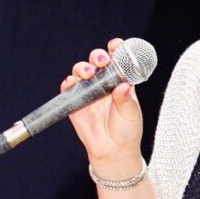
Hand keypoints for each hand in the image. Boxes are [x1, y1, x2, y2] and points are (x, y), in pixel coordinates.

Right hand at [64, 40, 144, 170]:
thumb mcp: (131, 114)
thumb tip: (123, 86)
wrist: (113, 153)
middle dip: (96, 56)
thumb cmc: (127, 132)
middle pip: (96, 62)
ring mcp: (89, 94)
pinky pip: (69, 90)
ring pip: (81, 73)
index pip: (116, 60)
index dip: (115, 50)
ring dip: (81, 68)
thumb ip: (126, 100)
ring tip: (86, 73)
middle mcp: (103, 85)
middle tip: (100, 61)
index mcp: (120, 82)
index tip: (115, 45)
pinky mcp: (76, 105)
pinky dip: (68, 83)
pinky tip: (70, 83)